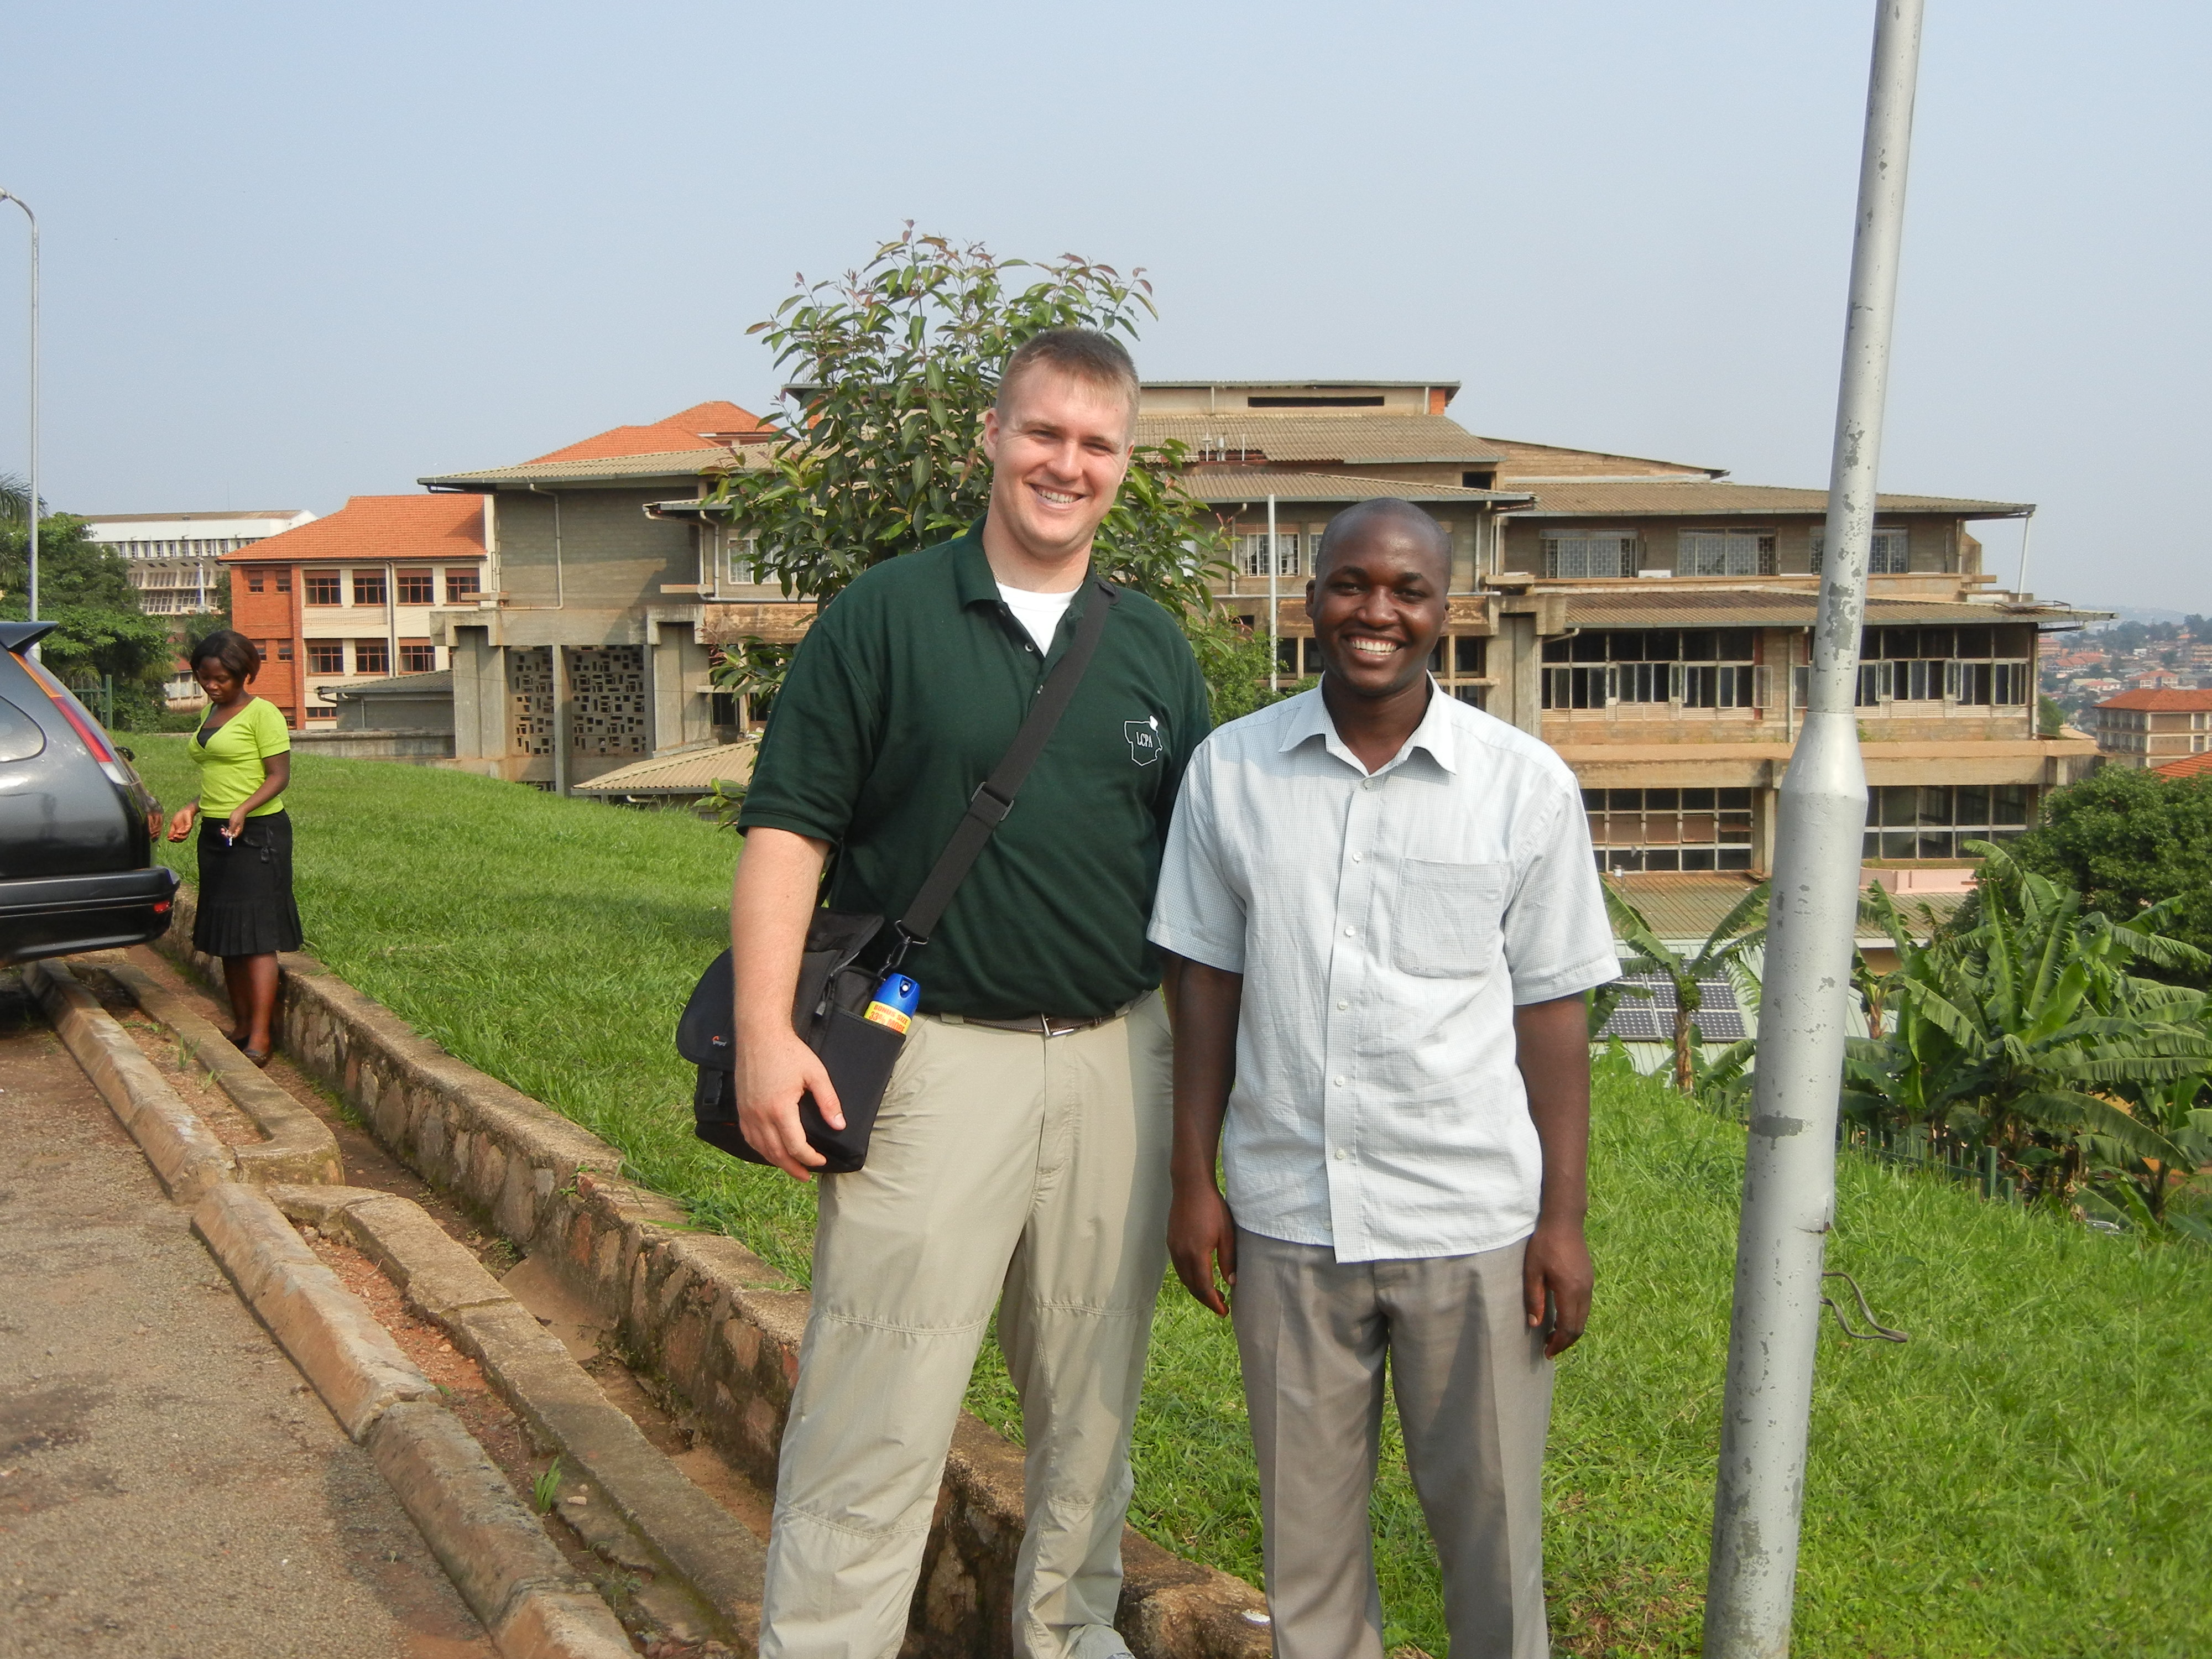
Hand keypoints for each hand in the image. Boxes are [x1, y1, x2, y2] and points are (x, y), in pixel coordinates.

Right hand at [166, 804, 196, 841]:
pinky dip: (182, 832)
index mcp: (179, 832)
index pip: (177, 839)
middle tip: (172, 838)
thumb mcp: (173, 824)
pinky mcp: (189, 825)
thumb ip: (171, 831)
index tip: (169, 839)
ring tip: (174, 836)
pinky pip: (187, 830)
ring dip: (179, 837)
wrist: (185, 810)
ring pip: (185, 837)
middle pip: (181, 840)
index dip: (173, 840)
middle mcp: (184, 832)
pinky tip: (178, 832)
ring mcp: (187, 829)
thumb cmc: (180, 817)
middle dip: (176, 840)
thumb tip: (168, 838)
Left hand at [223, 807, 248, 842]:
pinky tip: (224, 828)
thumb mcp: (234, 823)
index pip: (233, 836)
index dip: (228, 836)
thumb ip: (232, 829)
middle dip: (226, 834)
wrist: (240, 810)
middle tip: (222, 831)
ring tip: (222, 829)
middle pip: (231, 835)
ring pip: (230, 832)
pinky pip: (230, 830)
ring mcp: (235, 828)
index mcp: (238, 830)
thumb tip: (230, 835)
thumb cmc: (238, 816)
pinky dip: (226, 829)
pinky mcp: (234, 825)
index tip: (223, 833)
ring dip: (225, 832)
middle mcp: (237, 830)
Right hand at [735, 1025, 842, 1181]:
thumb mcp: (816, 1074)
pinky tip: (769, 1151)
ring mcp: (747, 1113)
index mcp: (780, 1109)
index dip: (810, 1158)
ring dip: (776, 1161)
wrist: (759, 1035)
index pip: (796, 1146)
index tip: (821, 1161)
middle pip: (776, 1153)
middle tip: (806, 1176)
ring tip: (790, 1168)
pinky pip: (749, 1137)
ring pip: (761, 1148)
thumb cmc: (788, 1051)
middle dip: (793, 1168)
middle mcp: (760, 1115)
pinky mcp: (741, 1108)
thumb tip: (839, 1125)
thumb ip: (828, 1101)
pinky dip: (760, 1149)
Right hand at [1168, 1180, 1237, 1315]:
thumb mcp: (1227, 1234)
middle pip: (1192, 1287)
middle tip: (1221, 1306)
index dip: (1214, 1303)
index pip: (1204, 1288)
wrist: (1190, 1186)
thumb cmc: (1213, 1208)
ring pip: (1184, 1278)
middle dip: (1206, 1300)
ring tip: (1213, 1293)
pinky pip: (1179, 1268)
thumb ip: (1229, 1260)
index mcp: (1196, 1254)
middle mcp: (1181, 1255)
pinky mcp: (1171, 1242)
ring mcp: (1173, 1248)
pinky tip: (1200, 1275)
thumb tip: (1232, 1283)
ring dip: (1197, 1289)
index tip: (1224, 1312)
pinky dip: (1189, 1278)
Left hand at [1524, 1216, 1591, 1357]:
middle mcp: (1584, 1291)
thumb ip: (1534, 1299)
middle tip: (1549, 1349)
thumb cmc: (1544, 1244)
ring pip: (1584, 1318)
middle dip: (1565, 1342)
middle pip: (1579, 1327)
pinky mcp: (1589, 1279)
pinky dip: (1575, 1319)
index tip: (1547, 1353)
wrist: (1564, 1221)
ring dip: (1571, 1331)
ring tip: (1554, 1337)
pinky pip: (1585, 1307)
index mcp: (1570, 1291)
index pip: (1568, 1328)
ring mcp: (1589, 1285)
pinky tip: (1562, 1318)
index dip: (1558, 1344)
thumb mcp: (1532, 1271)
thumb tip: (1535, 1325)